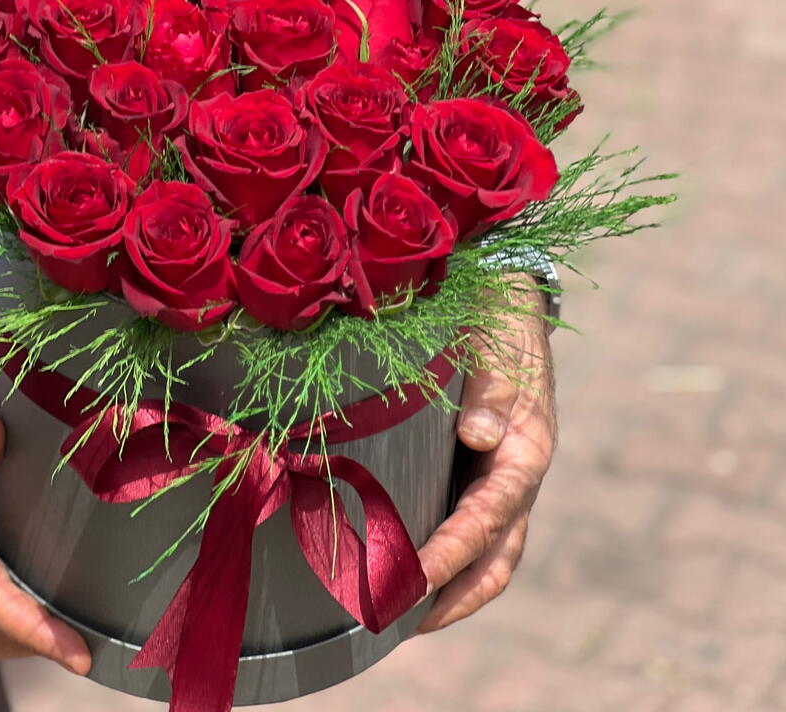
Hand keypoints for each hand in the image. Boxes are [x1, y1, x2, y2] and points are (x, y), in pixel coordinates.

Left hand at [416, 275, 556, 631]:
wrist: (508, 301)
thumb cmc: (501, 324)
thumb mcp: (500, 347)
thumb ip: (491, 392)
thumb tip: (478, 436)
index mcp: (526, 452)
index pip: (487, 521)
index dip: (450, 555)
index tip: (410, 580)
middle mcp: (516, 476)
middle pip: (495, 557)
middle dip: (451, 595)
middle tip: (396, 620)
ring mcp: (501, 477)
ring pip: (488, 553)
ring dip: (451, 590)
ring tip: (401, 616)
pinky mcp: (482, 470)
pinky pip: (470, 525)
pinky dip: (448, 556)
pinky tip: (410, 564)